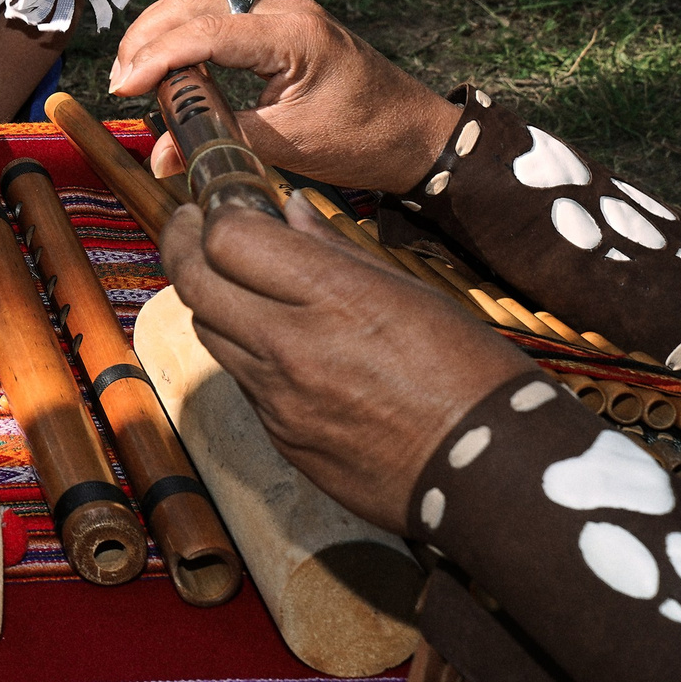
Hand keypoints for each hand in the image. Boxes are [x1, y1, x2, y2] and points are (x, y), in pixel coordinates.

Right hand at [110, 0, 457, 193]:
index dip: (157, 58)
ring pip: (203, 1)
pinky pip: (220, 16)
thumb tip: (159, 157)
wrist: (420, 136)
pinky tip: (171, 69)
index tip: (124, 89)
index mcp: (295, 34)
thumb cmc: (365, 142)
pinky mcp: (281, 25)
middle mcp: (286, 10)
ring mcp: (284, 13)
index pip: (207, 32)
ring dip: (163, 32)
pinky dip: (186, 37)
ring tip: (136, 75)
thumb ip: (220, 141)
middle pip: (195, 0)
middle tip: (123, 81)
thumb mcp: (288, 147)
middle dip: (149, 36)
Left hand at [160, 196, 530, 533]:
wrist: (498, 475)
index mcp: (334, 296)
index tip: (214, 206)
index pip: (227, 238)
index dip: (213, 216)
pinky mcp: (282, 439)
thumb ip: (335, 251)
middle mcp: (293, 345)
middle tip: (188, 228)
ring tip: (234, 284)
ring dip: (210, 301)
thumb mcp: (413, 293)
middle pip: (194, 281)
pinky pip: (243, 383)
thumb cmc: (472, 374)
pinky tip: (278, 347)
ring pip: (208, 332)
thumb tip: (288, 211)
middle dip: (182, 245)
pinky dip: (247, 355)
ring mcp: (280, 398)